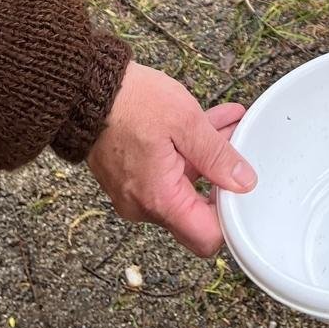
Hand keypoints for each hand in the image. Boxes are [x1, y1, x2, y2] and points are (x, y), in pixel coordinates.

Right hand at [86, 62, 256, 257]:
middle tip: (240, 151)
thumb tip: (243, 182)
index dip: (231, 217)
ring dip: (207, 158)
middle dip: (221, 180)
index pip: (205, 238)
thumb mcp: (185, 121)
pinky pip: (165, 174)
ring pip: (183, 185)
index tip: (243, 188)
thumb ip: (216, 155)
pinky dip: (186, 153)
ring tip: (230, 124)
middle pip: (195, 211)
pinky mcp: (129, 177)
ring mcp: (134, 193)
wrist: (85, 89)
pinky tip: (209, 123)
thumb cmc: (130, 103)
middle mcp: (143, 206)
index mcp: (159, 200)